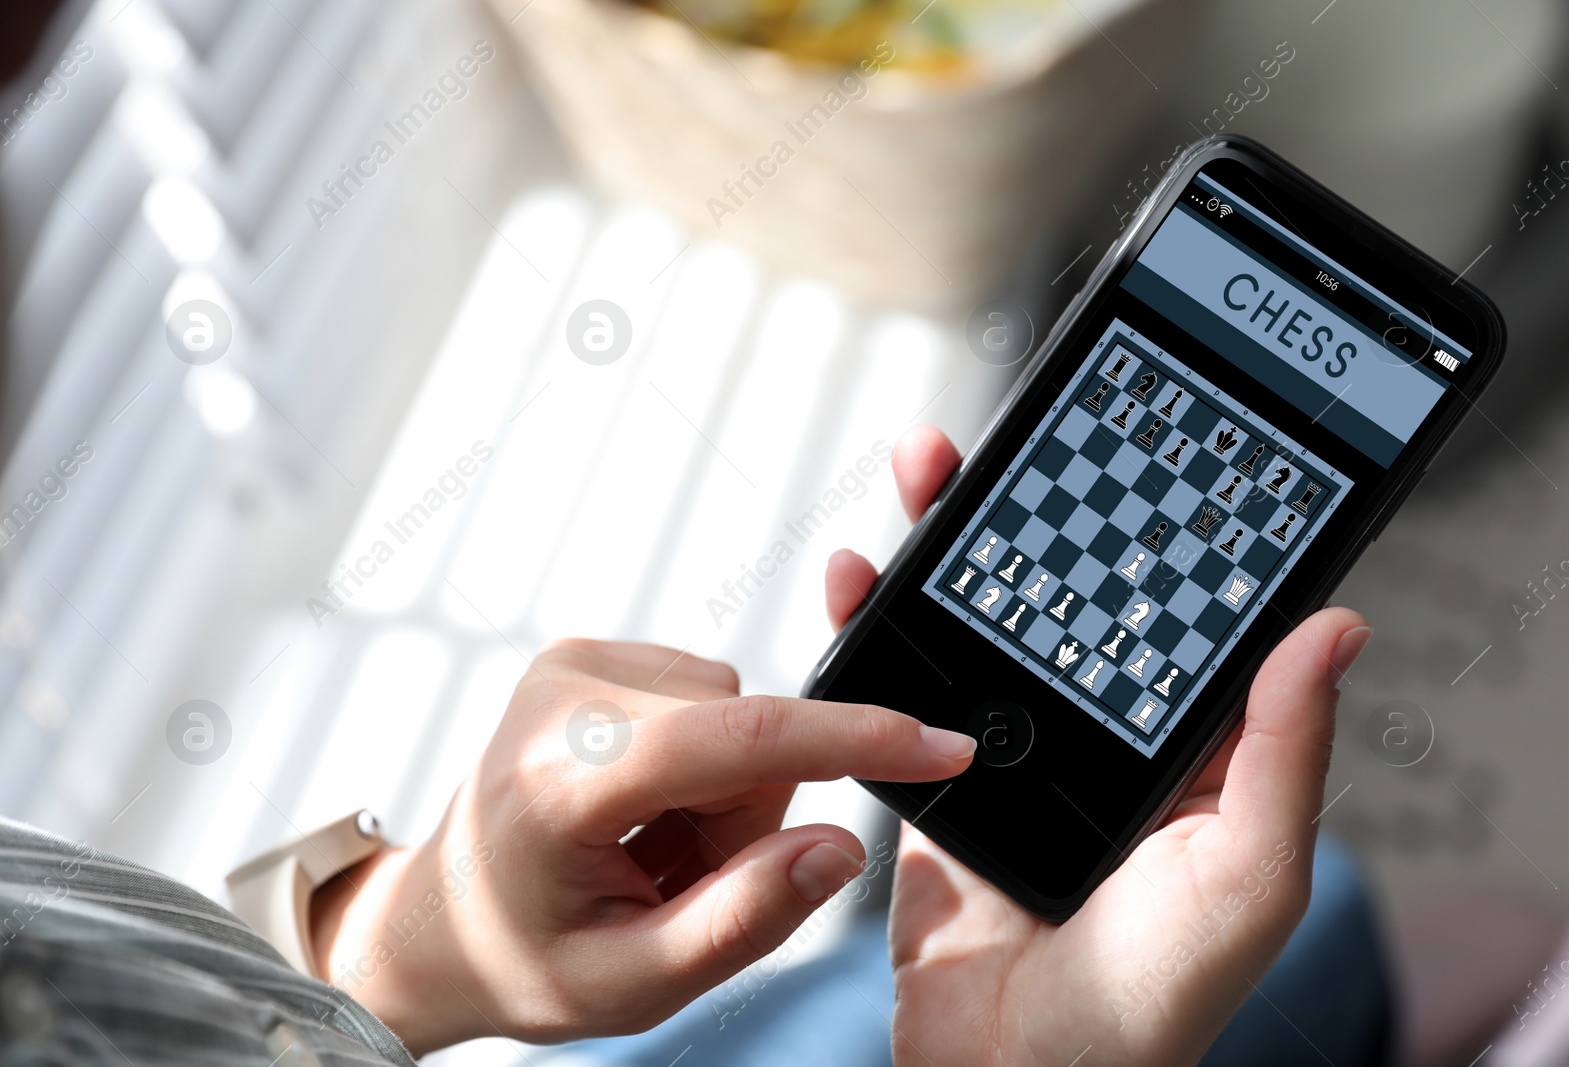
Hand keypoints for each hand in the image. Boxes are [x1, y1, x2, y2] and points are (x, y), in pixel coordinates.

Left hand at [308, 639, 975, 1052]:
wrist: (440, 918)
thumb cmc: (525, 958)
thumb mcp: (633, 982)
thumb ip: (744, 919)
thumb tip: (839, 846)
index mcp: (563, 778)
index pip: (737, 738)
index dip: (854, 741)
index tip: (942, 747)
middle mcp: (566, 692)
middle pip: (751, 733)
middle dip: (748, 816)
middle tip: (674, 878)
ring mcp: (575, 661)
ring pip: (740, 711)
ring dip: (725, 793)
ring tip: (650, 846)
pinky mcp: (592, 653)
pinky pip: (712, 696)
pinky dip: (703, 762)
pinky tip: (642, 805)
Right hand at [825, 425, 1370, 1066]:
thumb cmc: (1154, 1003)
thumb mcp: (1248, 871)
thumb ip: (1280, 751)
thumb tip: (1336, 626)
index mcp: (1174, 747)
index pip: (1152, 609)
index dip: (1131, 524)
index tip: (1105, 450)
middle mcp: (1091, 739)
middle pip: (1047, 598)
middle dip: (1012, 513)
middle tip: (987, 443)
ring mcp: (1007, 758)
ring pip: (969, 629)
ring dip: (937, 552)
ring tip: (917, 479)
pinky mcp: (934, 788)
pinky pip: (898, 693)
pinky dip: (873, 632)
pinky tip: (856, 582)